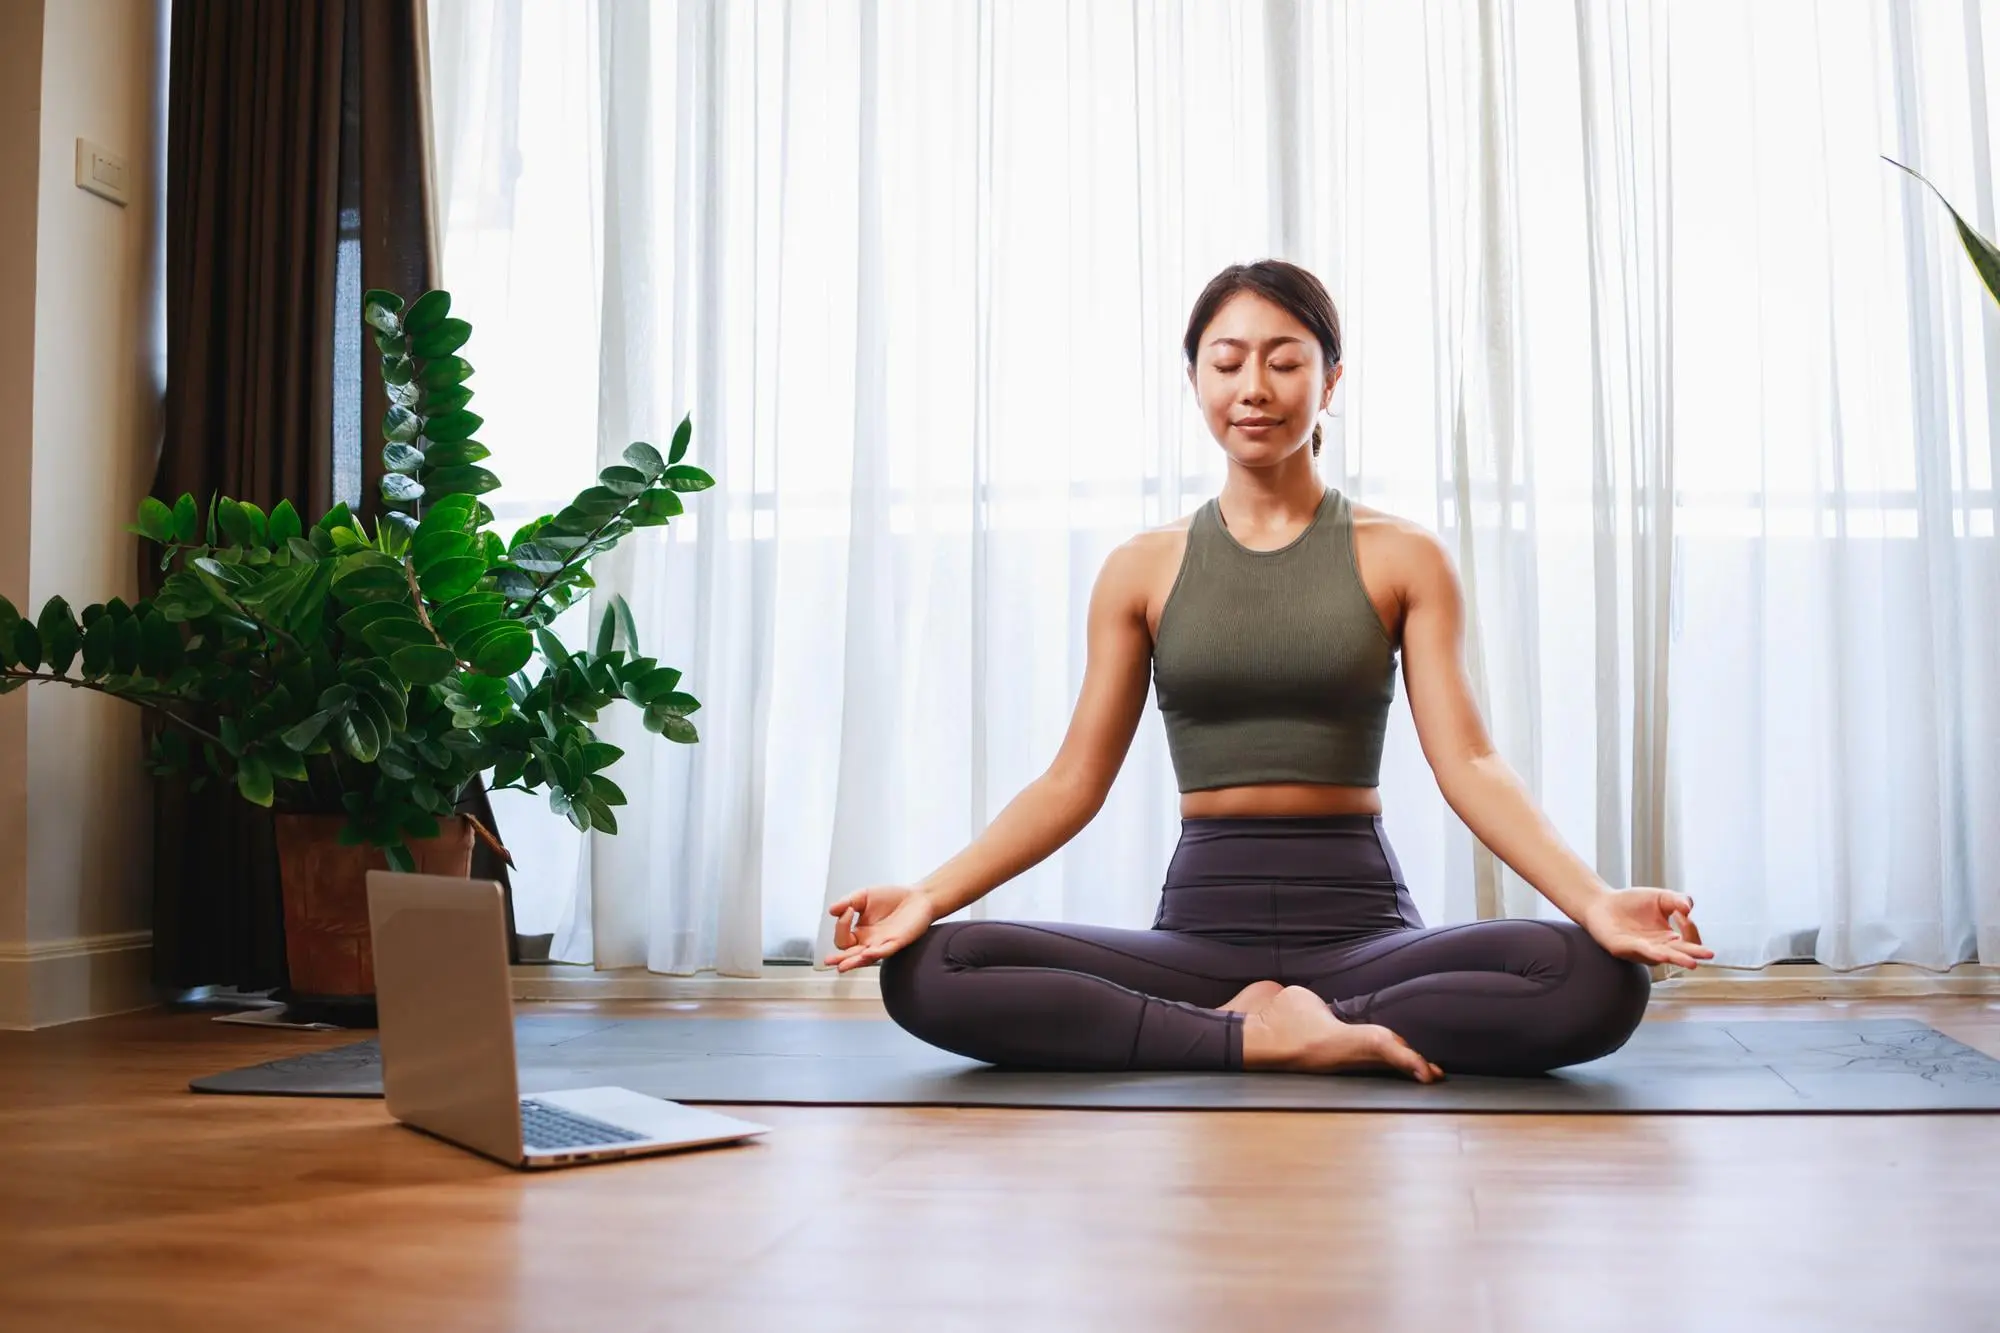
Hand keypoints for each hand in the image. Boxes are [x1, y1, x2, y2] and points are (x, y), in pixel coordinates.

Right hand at [824, 885, 939, 972]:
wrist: (918, 896)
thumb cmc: (892, 897)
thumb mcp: (864, 896)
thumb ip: (847, 901)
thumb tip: (831, 910)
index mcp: (860, 932)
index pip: (843, 938)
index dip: (841, 925)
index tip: (848, 909)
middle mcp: (869, 941)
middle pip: (850, 954)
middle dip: (839, 958)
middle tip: (828, 961)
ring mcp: (882, 944)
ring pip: (865, 958)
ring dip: (854, 961)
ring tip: (842, 966)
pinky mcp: (897, 942)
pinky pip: (885, 951)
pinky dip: (875, 953)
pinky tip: (867, 953)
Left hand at [1579, 888, 1714, 969]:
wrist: (1602, 902)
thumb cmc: (1633, 903)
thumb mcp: (1661, 898)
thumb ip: (1677, 900)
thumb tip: (1690, 908)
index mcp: (1669, 937)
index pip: (1689, 940)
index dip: (1690, 928)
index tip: (1683, 912)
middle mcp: (1658, 948)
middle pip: (1680, 953)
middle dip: (1693, 954)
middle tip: (1708, 955)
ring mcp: (1641, 950)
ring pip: (1663, 956)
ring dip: (1676, 958)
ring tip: (1691, 962)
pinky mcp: (1623, 949)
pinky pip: (1640, 952)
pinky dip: (1652, 952)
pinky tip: (1662, 953)